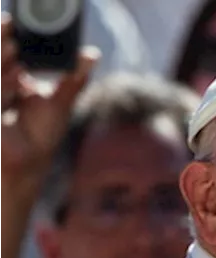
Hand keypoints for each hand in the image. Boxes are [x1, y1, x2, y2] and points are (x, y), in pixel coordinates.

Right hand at [0, 15, 95, 185]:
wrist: (29, 162)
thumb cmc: (41, 133)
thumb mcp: (60, 101)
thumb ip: (73, 77)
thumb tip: (92, 55)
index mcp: (9, 76)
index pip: (3, 50)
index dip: (4, 35)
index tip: (11, 23)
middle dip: (0, 42)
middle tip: (10, 29)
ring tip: (12, 47)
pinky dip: (2, 84)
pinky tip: (16, 78)